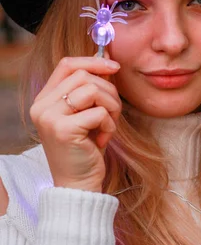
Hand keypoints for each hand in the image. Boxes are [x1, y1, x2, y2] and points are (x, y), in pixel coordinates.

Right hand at [30, 55, 121, 192]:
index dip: (93, 61)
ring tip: (108, 126)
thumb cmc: (85, 149)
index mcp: (45, 99)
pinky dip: (109, 125)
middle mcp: (42, 106)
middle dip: (109, 91)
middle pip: (84, 76)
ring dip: (111, 107)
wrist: (78, 184)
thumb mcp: (86, 114)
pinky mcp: (63, 130)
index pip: (67, 65)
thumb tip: (108, 60)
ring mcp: (50, 117)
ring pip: (93, 90)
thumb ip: (90, 89)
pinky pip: (99, 112)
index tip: (114, 66)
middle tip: (113, 113)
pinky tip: (103, 140)